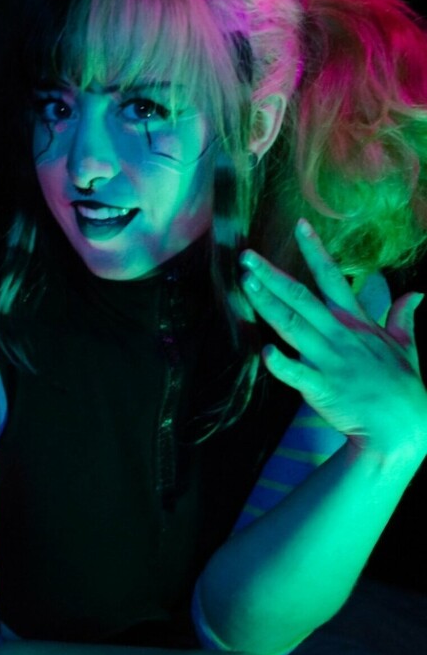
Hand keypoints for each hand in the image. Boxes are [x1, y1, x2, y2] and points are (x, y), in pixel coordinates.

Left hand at [240, 219, 426, 458]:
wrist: (402, 428)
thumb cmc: (403, 388)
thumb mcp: (408, 347)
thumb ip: (404, 318)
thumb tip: (418, 294)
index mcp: (356, 323)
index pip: (333, 278)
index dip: (315, 251)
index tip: (298, 226)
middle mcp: (339, 336)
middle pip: (301, 298)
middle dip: (272, 276)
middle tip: (246, 256)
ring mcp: (329, 361)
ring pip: (292, 326)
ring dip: (268, 305)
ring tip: (245, 284)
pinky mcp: (321, 388)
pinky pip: (297, 373)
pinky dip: (281, 363)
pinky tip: (264, 352)